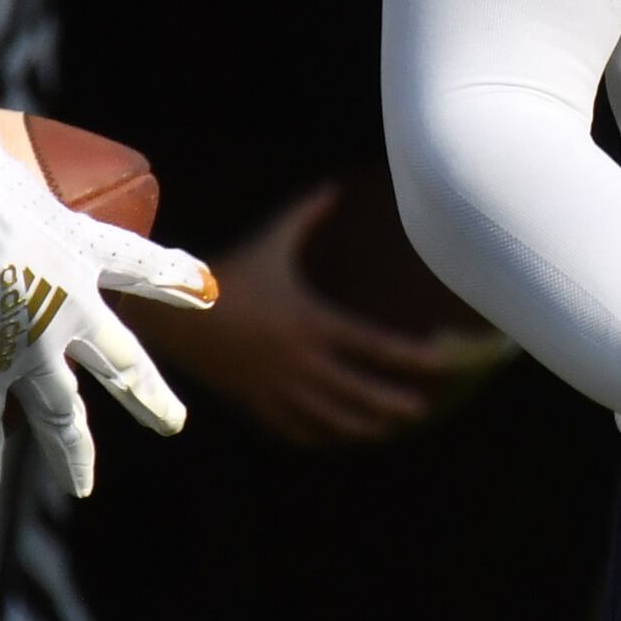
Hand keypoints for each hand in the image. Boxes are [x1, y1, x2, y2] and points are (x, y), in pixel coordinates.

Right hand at [0, 45, 220, 504]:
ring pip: (62, 412)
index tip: (208, 289)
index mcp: (79, 251)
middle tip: (174, 423)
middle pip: (121, 359)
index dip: (175, 276)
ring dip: (74, 451)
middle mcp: (69, 308)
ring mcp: (32, 349)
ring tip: (83, 485)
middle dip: (149, 394)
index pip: (142, 264)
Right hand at [140, 184, 497, 445]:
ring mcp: (281, 389)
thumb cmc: (231, 274)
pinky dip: (327, 435)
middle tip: (425, 406)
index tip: (444, 361)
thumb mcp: (273, 240)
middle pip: (363, 394)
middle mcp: (303, 363)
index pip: (378, 347)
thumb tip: (337, 185)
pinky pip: (301, 430)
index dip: (415, 357)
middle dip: (397, 402)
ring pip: (336, 419)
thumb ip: (309, 213)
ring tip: (393, 425)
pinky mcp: (260, 405)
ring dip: (368, 425)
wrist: (176, 317)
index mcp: (313, 323)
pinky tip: (343, 436)